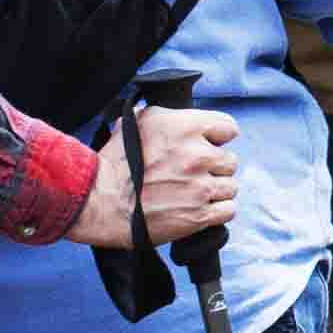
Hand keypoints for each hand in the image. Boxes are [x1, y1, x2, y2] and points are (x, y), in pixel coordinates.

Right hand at [73, 105, 239, 250]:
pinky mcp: (199, 215)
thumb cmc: (114, 163)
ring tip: (194, 193)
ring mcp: (200, 186)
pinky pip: (228, 210)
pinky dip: (217, 211)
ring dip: (216, 190)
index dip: (218, 137)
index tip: (209, 145)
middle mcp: (197, 155)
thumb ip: (166, 117)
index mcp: (185, 128)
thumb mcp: (137, 123)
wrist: (101, 201)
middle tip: (194, 174)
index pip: (228, 127)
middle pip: (230, 160)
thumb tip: (178, 118)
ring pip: (231, 186)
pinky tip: (200, 208)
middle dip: (214, 167)